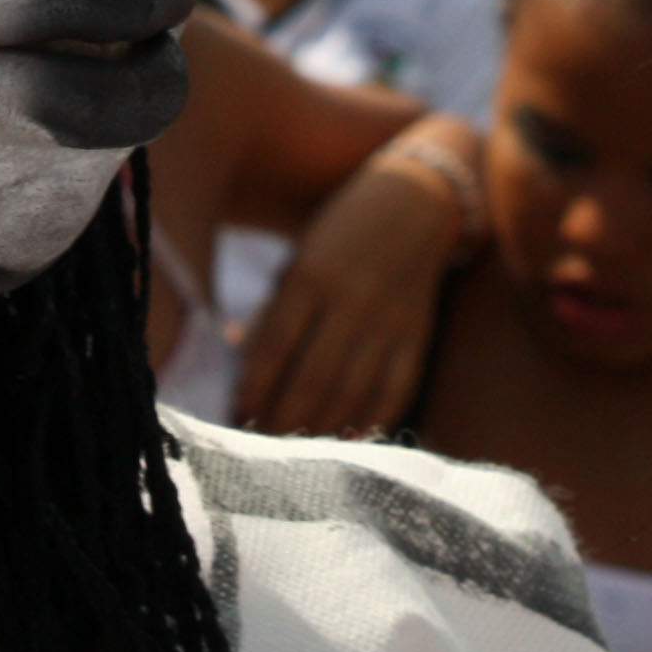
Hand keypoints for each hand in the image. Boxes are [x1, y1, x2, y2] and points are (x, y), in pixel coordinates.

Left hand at [233, 118, 477, 437]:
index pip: (274, 348)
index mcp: (311, 275)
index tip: (234, 418)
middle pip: (312, 379)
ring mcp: (389, 321)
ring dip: (319, 430)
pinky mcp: (417, 335)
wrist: (417, 199)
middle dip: (281, 421)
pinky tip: (346, 442)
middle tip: (260, 448)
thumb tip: (247, 366)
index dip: (252, 390)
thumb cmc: (341, 230)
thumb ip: (277, 309)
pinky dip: (369, 422)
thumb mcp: (300, 258)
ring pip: (351, 393)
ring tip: (294, 452)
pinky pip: (393, 390)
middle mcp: (352, 300)